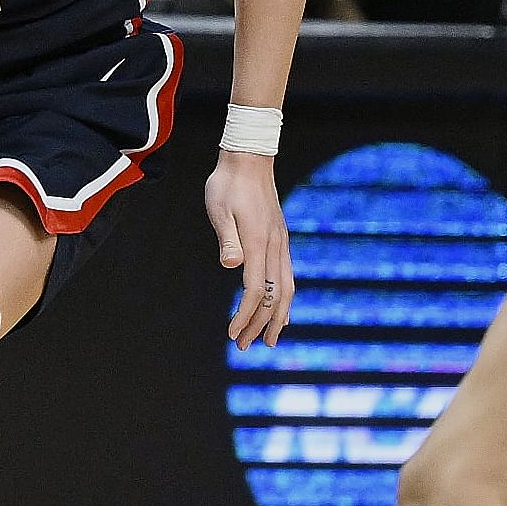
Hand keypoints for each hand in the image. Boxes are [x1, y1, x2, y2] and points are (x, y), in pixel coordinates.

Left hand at [208, 152, 293, 346]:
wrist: (249, 159)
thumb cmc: (227, 185)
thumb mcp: (219, 209)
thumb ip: (227, 238)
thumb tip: (231, 265)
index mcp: (259, 243)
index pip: (254, 291)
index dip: (244, 316)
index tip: (231, 333)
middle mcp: (275, 247)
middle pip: (273, 297)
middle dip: (260, 325)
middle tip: (244, 346)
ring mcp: (281, 243)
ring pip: (286, 289)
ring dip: (277, 317)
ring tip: (269, 339)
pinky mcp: (280, 239)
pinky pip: (287, 276)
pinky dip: (283, 298)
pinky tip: (278, 308)